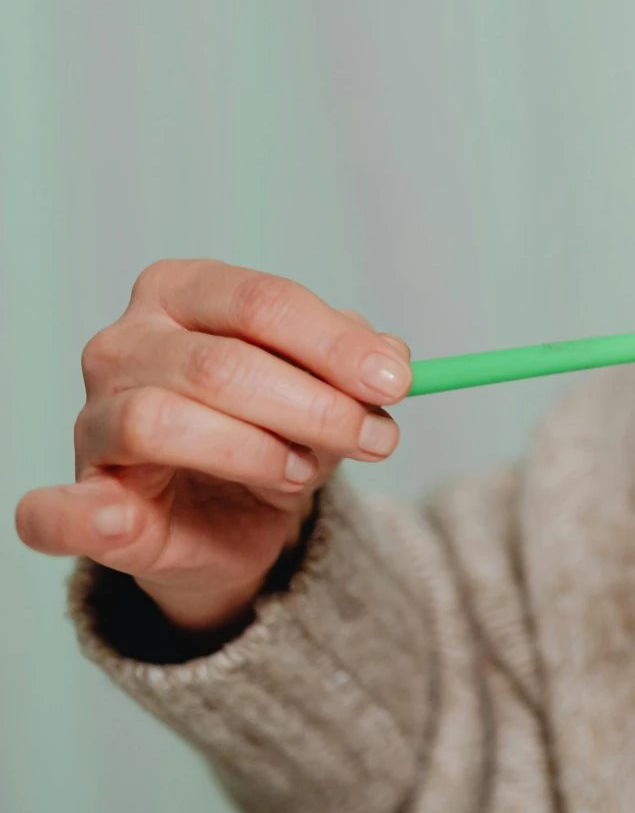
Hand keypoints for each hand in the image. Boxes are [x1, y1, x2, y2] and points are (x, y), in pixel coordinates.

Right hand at [15, 261, 411, 631]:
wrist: (239, 519)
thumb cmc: (278, 430)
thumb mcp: (330, 389)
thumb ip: (357, 366)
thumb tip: (389, 358)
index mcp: (182, 293)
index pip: (261, 302)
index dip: (335, 344)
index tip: (398, 381)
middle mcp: (123, 345)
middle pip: (220, 364)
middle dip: (314, 405)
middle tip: (374, 438)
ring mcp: (92, 420)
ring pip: (161, 421)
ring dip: (253, 452)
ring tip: (303, 472)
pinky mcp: (83, 497)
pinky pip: (57, 508)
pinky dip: (80, 514)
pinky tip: (120, 516)